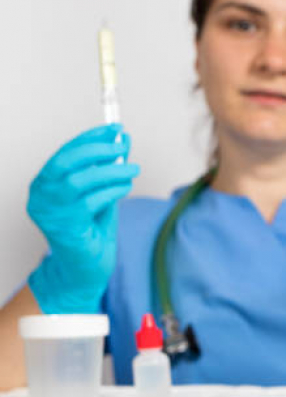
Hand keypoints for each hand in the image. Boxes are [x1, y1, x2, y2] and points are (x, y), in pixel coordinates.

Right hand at [27, 124, 138, 313]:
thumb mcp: (100, 192)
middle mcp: (40, 196)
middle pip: (67, 162)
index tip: (114, 128)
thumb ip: (108, 168)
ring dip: (111, 170)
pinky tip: (125, 187)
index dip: (91, 138)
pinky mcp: (65, 227)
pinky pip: (91, 201)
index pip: (66, 152)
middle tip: (123, 145)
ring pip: (80, 181)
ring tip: (133, 169)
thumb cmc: (92, 229)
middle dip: (98, 149)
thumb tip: (123, 139)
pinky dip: (112, 190)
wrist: (86, 267)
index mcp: (45, 183)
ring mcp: (50, 212)